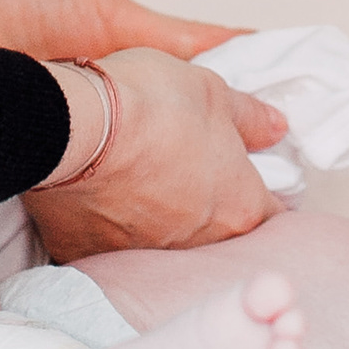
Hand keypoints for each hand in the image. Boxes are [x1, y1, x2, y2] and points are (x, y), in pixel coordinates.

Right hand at [26, 48, 287, 259]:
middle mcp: (197, 244)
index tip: (248, 177)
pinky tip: (100, 194)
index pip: (273, 217)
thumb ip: (251, 117)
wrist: (72, 123)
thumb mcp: (214, 92)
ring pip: (162, 244)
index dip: (263, 194)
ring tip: (140, 178)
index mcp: (239, 208)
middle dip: (208, 207)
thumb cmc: (151, 103)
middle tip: (187, 170)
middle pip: (216, 235)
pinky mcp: (90, 254)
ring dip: (159, 219)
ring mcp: (142, 256)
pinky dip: (107, 224)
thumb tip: (276, 127)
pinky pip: (107, 245)